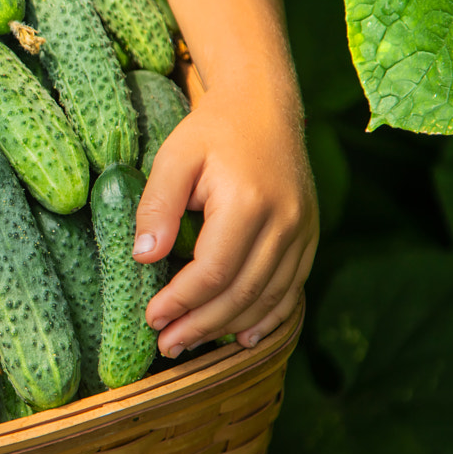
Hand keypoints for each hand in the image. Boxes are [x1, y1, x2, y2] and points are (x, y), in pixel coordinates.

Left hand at [134, 88, 318, 356]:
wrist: (264, 108)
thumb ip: (157, 206)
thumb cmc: (211, 132)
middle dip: (201, 324)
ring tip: (191, 344)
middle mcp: (285, 221)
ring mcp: (303, 231)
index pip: (212, 270)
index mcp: (249, 202)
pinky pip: (292, 289)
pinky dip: (268, 318)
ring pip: (269, 297)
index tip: (151, 318)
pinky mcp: (309, 237)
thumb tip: (143, 258)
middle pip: (242, 292)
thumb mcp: (174, 158)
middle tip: (167, 345)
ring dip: (229, 327)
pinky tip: (243, 336)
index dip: (181, 301)